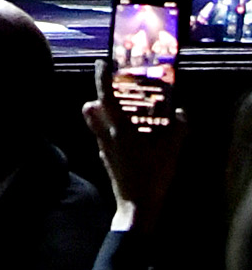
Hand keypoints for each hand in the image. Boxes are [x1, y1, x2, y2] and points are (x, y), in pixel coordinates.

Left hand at [84, 70, 183, 221]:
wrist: (137, 207)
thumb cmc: (152, 175)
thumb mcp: (171, 151)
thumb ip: (178, 128)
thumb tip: (181, 111)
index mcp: (119, 127)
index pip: (104, 94)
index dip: (101, 76)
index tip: (102, 62)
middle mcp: (106, 134)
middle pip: (89, 109)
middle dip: (96, 98)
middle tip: (111, 93)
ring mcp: (103, 148)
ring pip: (94, 124)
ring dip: (101, 115)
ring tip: (121, 115)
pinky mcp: (106, 160)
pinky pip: (102, 139)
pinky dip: (110, 133)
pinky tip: (128, 139)